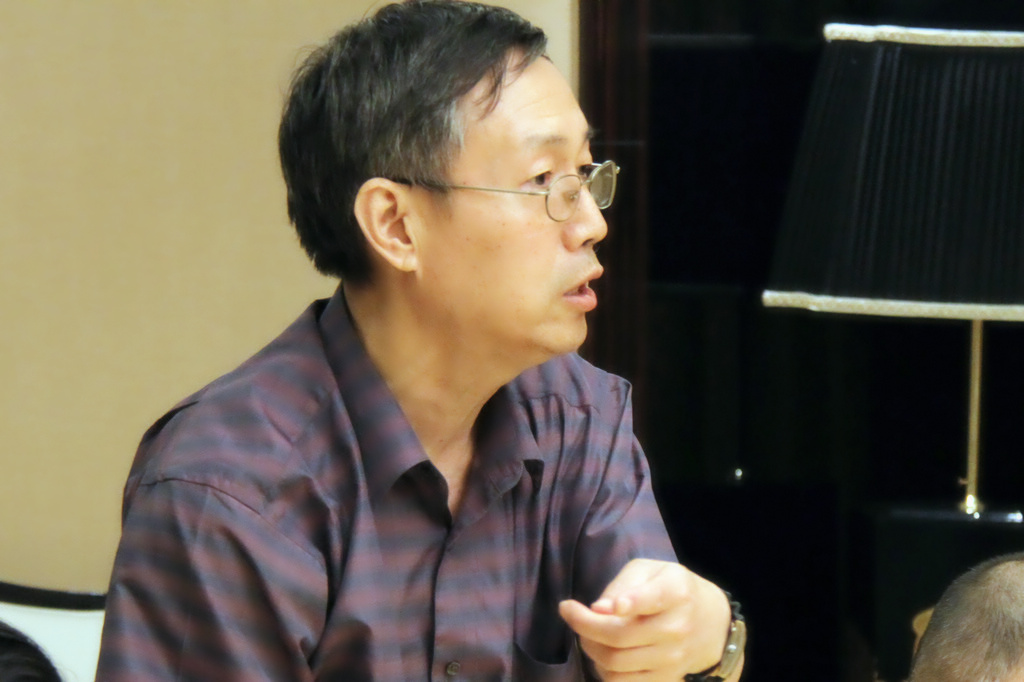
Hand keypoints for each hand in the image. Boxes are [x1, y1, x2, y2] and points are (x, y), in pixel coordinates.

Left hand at [558, 559, 735, 680]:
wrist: (711, 624)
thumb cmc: (671, 589)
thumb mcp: (652, 571)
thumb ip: (624, 583)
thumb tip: (599, 608)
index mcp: (675, 593)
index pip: (651, 599)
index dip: (626, 602)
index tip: (599, 606)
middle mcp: (676, 628)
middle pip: (619, 636)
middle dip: (583, 625)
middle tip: (570, 612)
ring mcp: (672, 658)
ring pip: (615, 662)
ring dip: (590, 647)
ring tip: (586, 632)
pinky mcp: (665, 679)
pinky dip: (602, 669)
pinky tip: (601, 651)